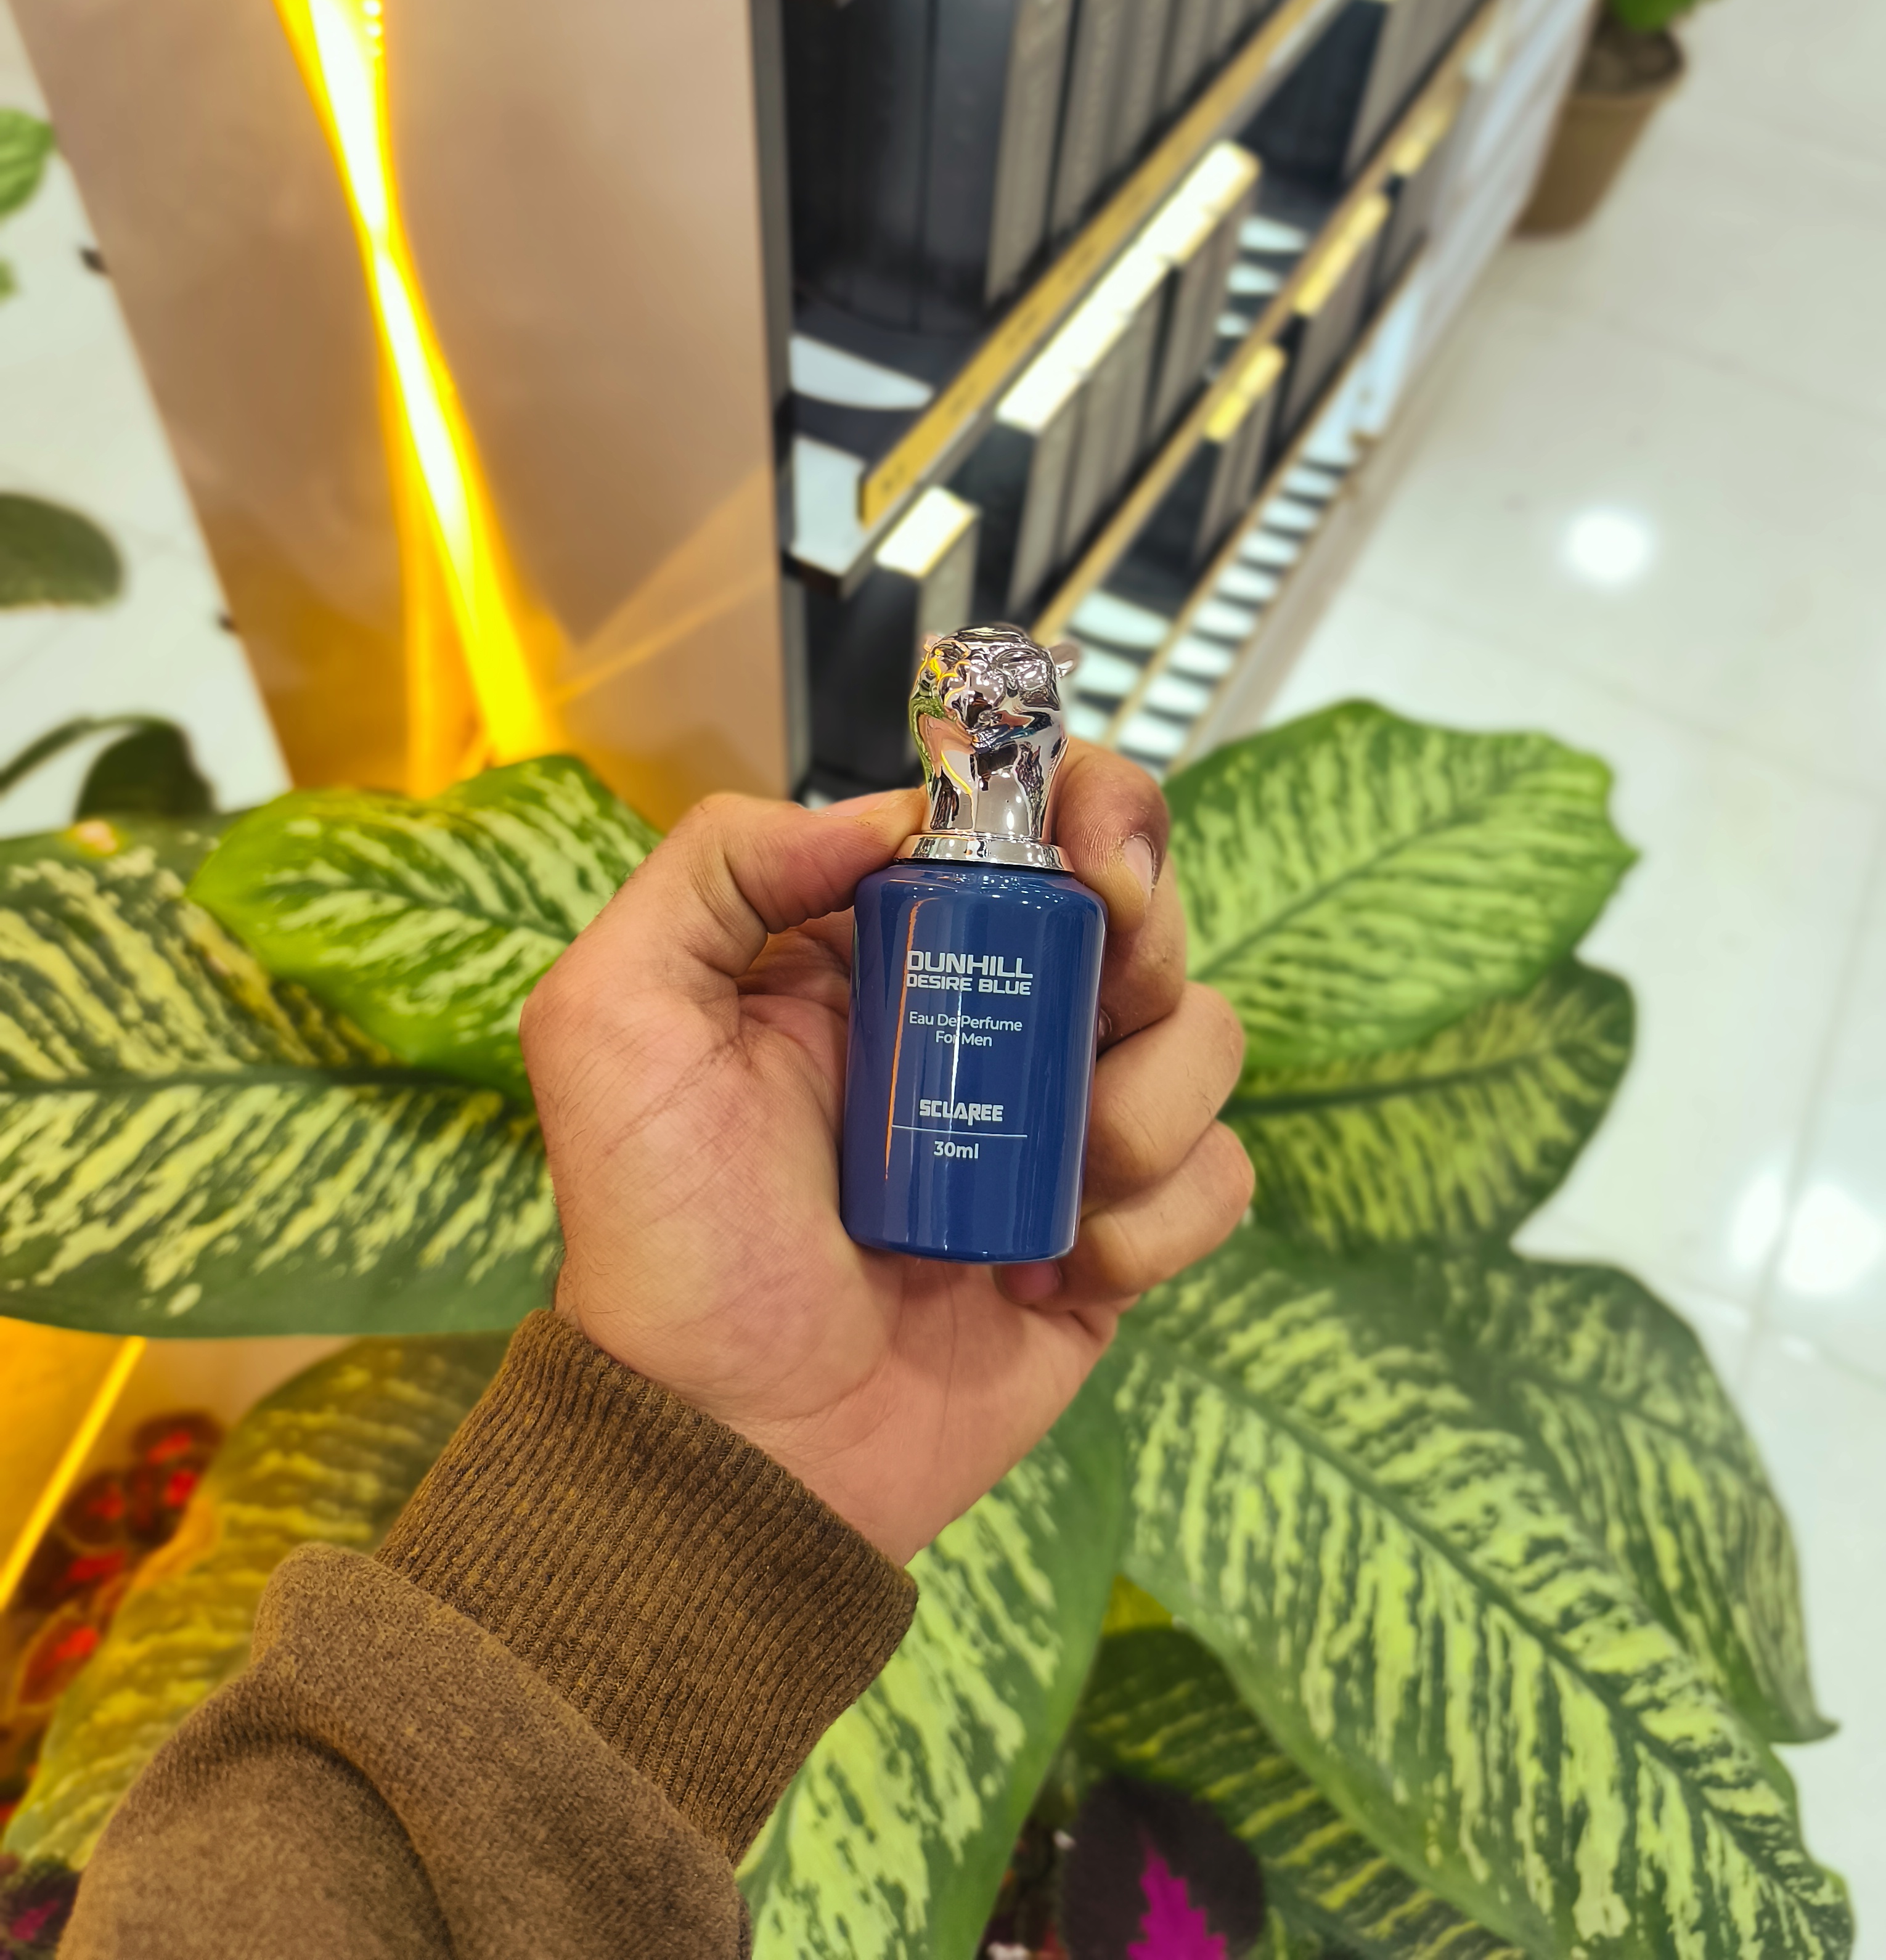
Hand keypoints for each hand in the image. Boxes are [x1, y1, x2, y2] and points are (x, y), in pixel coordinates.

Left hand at [521, 748, 1249, 1563]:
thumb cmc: (663, 1240)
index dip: (1089, 811)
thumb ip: (716, 866)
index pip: (1025, 822)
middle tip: (1102, 993)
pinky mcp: (1112, 1240)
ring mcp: (1057, 1131)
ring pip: (1203, 1036)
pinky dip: (1162, 1219)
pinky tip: (1056, 1272)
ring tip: (1055, 1188)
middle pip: (1143, 908)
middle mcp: (986, 1020)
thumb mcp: (615, 1019)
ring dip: (1150, 1102)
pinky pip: (1217, 1177)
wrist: (729, 1447)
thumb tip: (887, 818)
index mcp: (883, 950)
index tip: (1089, 865)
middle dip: (1147, 939)